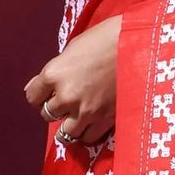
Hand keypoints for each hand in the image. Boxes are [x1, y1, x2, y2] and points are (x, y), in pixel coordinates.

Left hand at [24, 15, 120, 144]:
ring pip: (66, 133)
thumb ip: (58, 68)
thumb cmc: (109, 37)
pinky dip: (88, 132)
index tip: (45, 92)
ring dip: (69, 125)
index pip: (32, 95)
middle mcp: (66, 96)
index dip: (39, 94)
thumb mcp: (75, 46)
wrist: (142, 44)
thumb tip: (42, 83)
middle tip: (64, 103)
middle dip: (55, 108)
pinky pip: (89, 137)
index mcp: (54, 73)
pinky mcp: (106, 120)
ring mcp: (86, 111)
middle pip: (47, 114)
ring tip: (76, 118)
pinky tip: (92, 123)